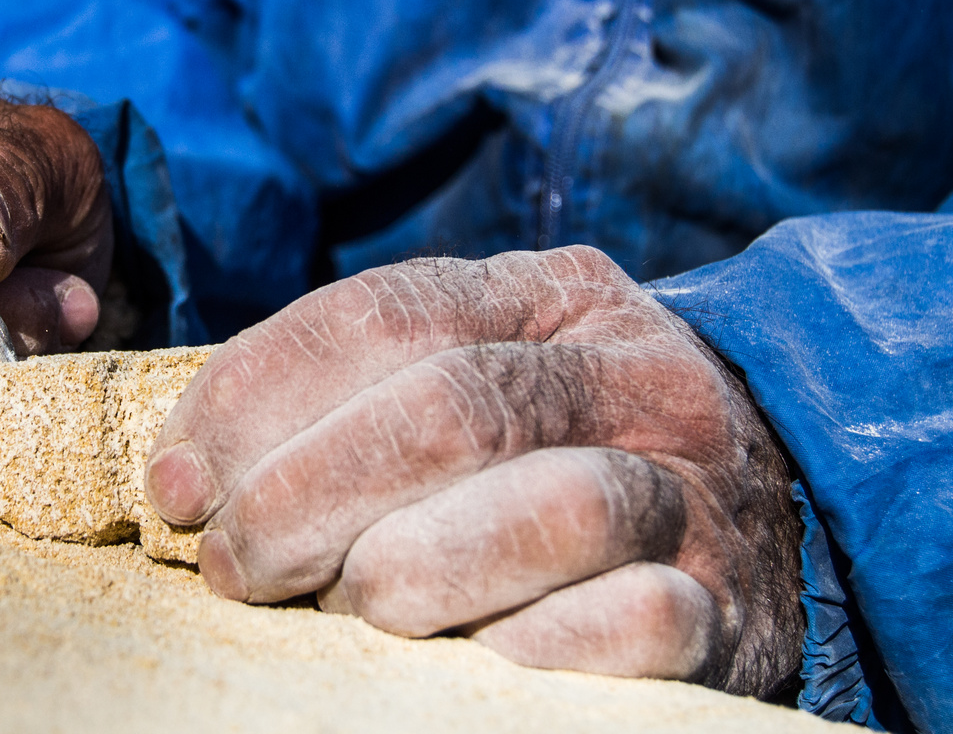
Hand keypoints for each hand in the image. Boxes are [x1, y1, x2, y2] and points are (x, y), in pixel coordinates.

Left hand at [145, 247, 803, 695]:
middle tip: (229, 563)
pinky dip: (524, 647)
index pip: (386, 313)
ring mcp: (691, 489)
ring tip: (342, 606)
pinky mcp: (725, 607)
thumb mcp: (480, 369)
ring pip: (547, 510)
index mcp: (554, 294)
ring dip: (409, 569)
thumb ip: (356, 391)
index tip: (176, 478)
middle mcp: (633, 373)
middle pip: (449, 409)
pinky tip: (460, 658)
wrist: (776, 504)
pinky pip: (627, 625)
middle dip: (304, 493)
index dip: (258, 393)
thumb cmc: (559, 444)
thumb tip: (183, 469)